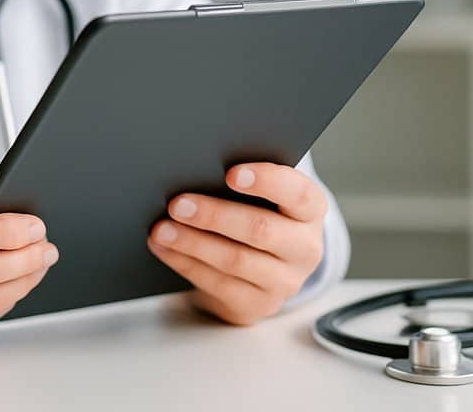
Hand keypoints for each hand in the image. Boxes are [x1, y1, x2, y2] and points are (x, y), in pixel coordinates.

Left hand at [147, 162, 325, 325]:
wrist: (259, 268)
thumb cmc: (254, 212)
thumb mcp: (261, 196)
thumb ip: (241, 182)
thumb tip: (194, 169)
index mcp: (310, 210)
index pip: (299, 193)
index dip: (267, 181)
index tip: (231, 174)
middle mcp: (306, 248)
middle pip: (260, 230)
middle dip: (214, 216)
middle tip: (177, 204)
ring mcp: (285, 281)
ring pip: (236, 260)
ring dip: (193, 243)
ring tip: (162, 228)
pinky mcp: (259, 304)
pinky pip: (219, 285)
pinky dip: (185, 263)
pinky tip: (164, 248)